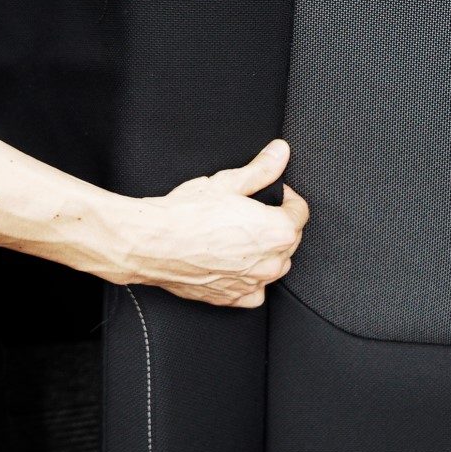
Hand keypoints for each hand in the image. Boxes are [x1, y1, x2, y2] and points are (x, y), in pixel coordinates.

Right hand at [94, 140, 309, 307]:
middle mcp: (271, 262)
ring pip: (274, 266)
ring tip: (243, 237)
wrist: (150, 243)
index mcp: (278, 232)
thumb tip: (280, 152)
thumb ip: (261, 169)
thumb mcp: (228, 182)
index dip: (288, 198)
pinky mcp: (231, 298)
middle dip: (278, 225)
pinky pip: (253, 292)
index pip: (300, 212)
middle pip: (290, 240)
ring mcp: (252, 283)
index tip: (276, 194)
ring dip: (267, 253)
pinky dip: (249, 281)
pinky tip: (236, 267)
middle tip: (255, 213)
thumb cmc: (185, 214)